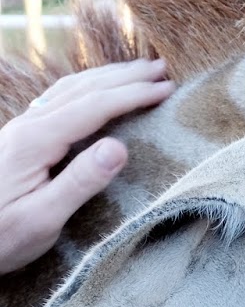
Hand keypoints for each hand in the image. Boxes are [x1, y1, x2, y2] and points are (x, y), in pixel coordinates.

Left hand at [0, 60, 174, 273]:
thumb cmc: (0, 238)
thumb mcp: (42, 220)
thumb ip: (80, 182)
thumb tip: (119, 147)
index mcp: (35, 142)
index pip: (93, 107)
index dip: (132, 95)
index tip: (166, 89)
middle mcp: (26, 127)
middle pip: (82, 89)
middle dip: (124, 77)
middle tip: (162, 68)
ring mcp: (21, 131)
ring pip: (68, 90)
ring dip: (107, 77)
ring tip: (138, 72)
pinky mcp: (20, 140)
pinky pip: (58, 100)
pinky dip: (88, 88)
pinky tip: (98, 92)